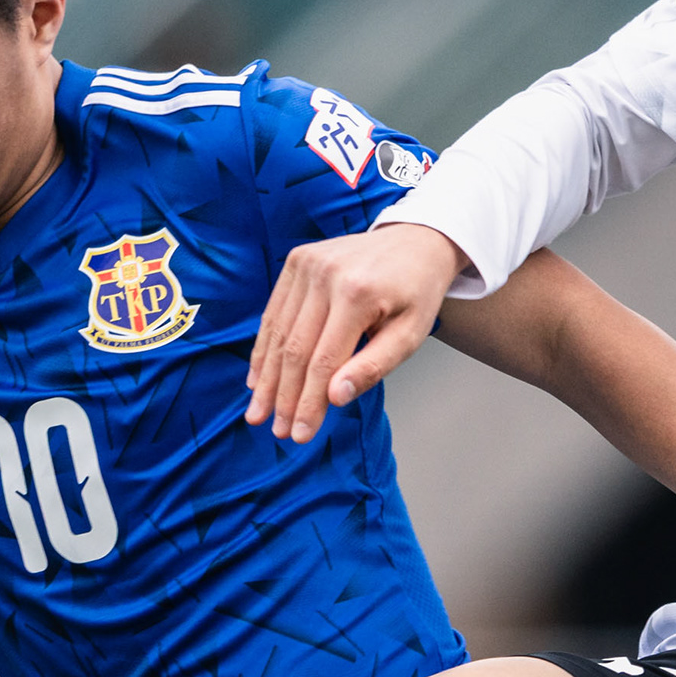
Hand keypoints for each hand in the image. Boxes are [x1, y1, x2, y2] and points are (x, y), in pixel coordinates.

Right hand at [249, 223, 466, 442]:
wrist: (415, 242)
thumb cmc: (416, 294)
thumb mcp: (410, 335)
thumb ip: (373, 367)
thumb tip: (335, 397)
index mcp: (357, 294)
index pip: (323, 362)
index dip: (308, 403)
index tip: (299, 434)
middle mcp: (326, 274)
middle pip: (295, 349)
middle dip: (283, 396)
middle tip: (276, 430)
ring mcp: (307, 263)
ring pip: (278, 332)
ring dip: (267, 377)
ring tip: (260, 412)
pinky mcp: (297, 260)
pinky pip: (275, 311)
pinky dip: (265, 347)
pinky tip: (258, 377)